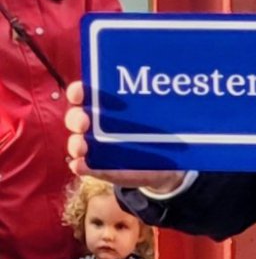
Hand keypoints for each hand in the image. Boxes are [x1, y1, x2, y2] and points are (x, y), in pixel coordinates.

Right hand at [65, 81, 185, 192]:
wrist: (163, 164)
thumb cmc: (156, 131)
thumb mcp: (158, 116)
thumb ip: (158, 106)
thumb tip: (176, 89)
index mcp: (105, 106)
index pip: (83, 94)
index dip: (78, 91)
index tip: (79, 92)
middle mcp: (95, 125)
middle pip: (76, 117)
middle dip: (76, 118)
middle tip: (85, 121)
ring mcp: (95, 147)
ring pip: (76, 142)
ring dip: (75, 143)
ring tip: (82, 147)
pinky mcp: (98, 168)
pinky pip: (84, 167)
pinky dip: (80, 166)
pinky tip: (81, 165)